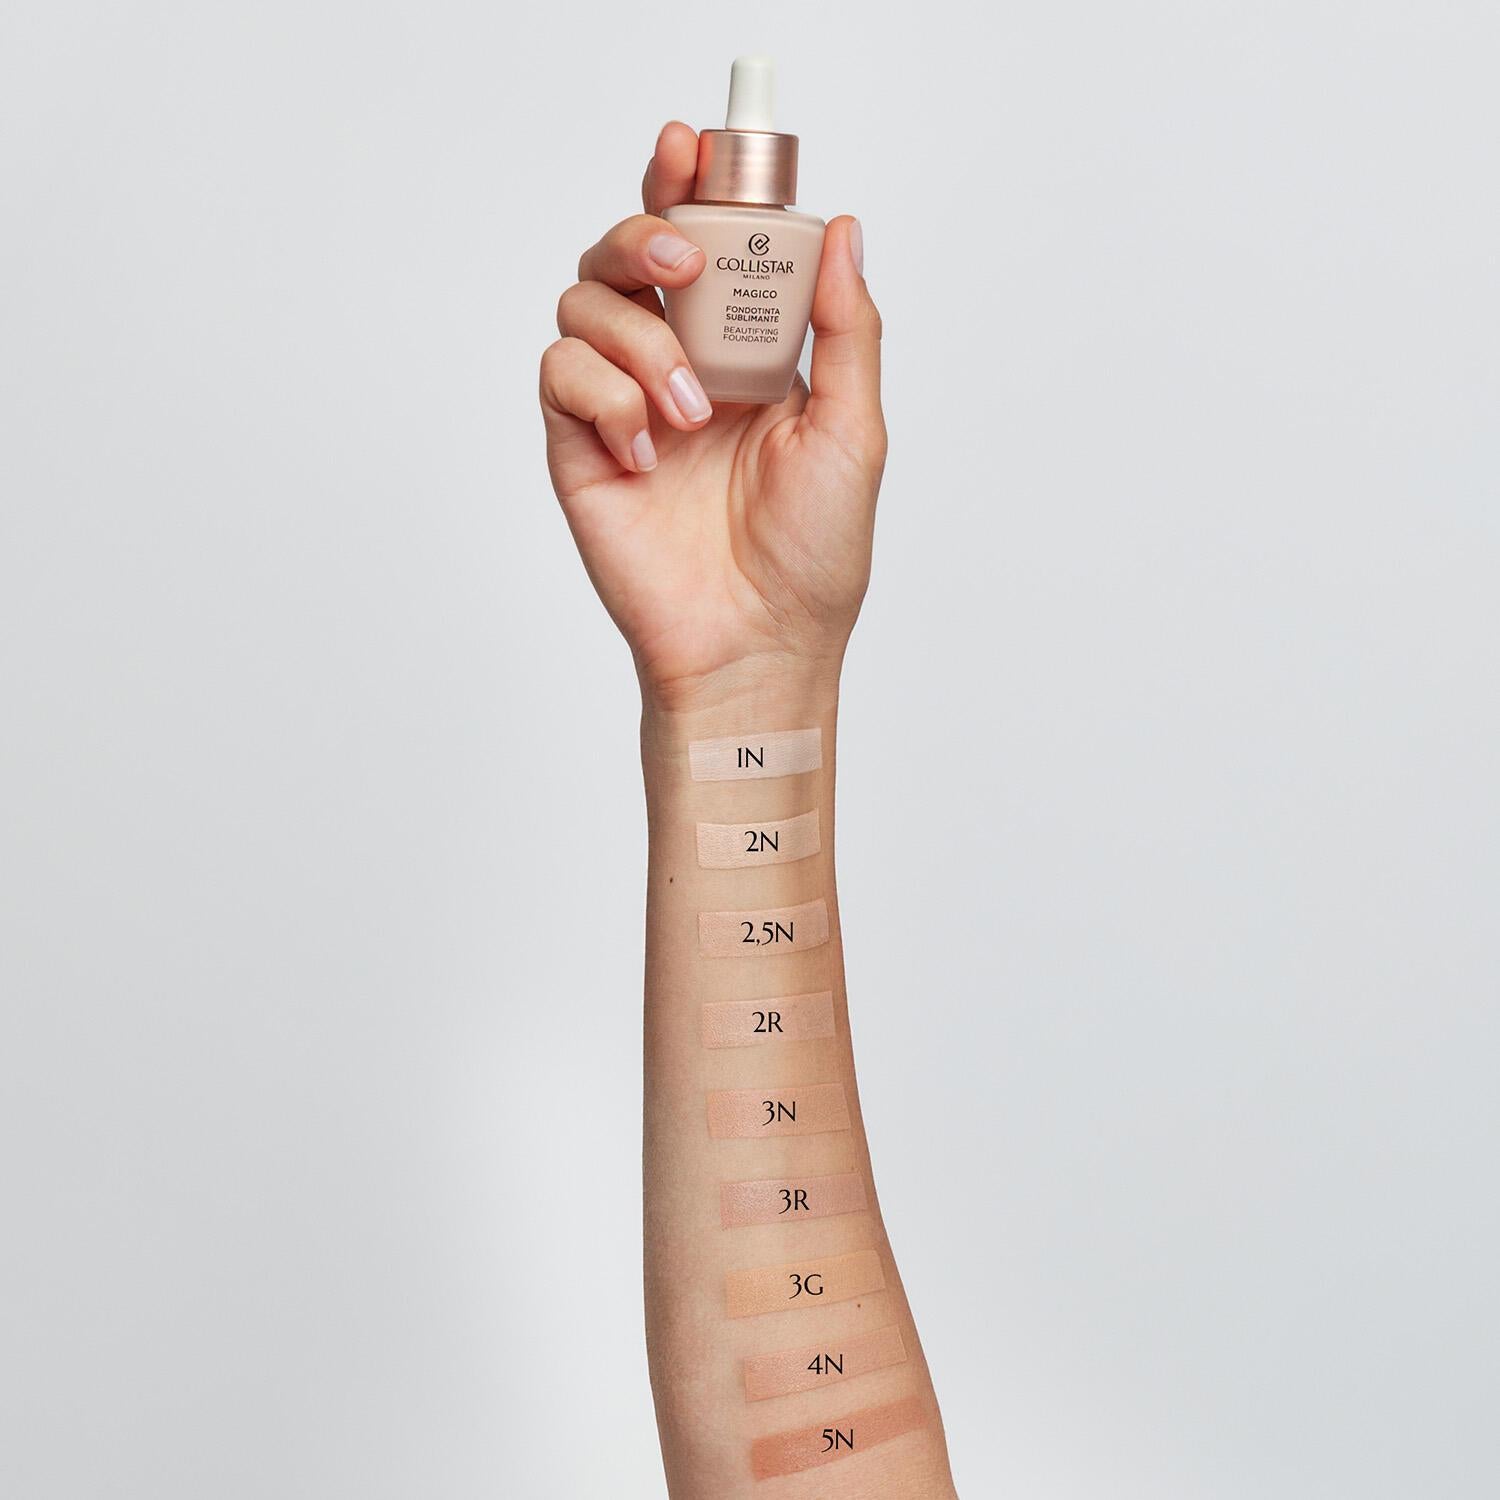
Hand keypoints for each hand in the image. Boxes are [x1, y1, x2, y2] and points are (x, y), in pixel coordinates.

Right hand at [540, 122, 885, 711]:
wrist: (756, 643)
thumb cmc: (812, 554)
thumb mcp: (853, 431)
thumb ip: (845, 329)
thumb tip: (843, 227)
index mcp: (745, 353)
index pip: (708, 245)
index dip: (691, 185)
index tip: (691, 143)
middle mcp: (677, 365)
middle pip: (629, 251)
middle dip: (648, 227)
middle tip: (686, 257)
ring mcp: (622, 405)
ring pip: (586, 302)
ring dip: (637, 338)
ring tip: (689, 411)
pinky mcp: (578, 447)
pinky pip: (559, 374)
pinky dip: (602, 397)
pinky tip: (647, 454)